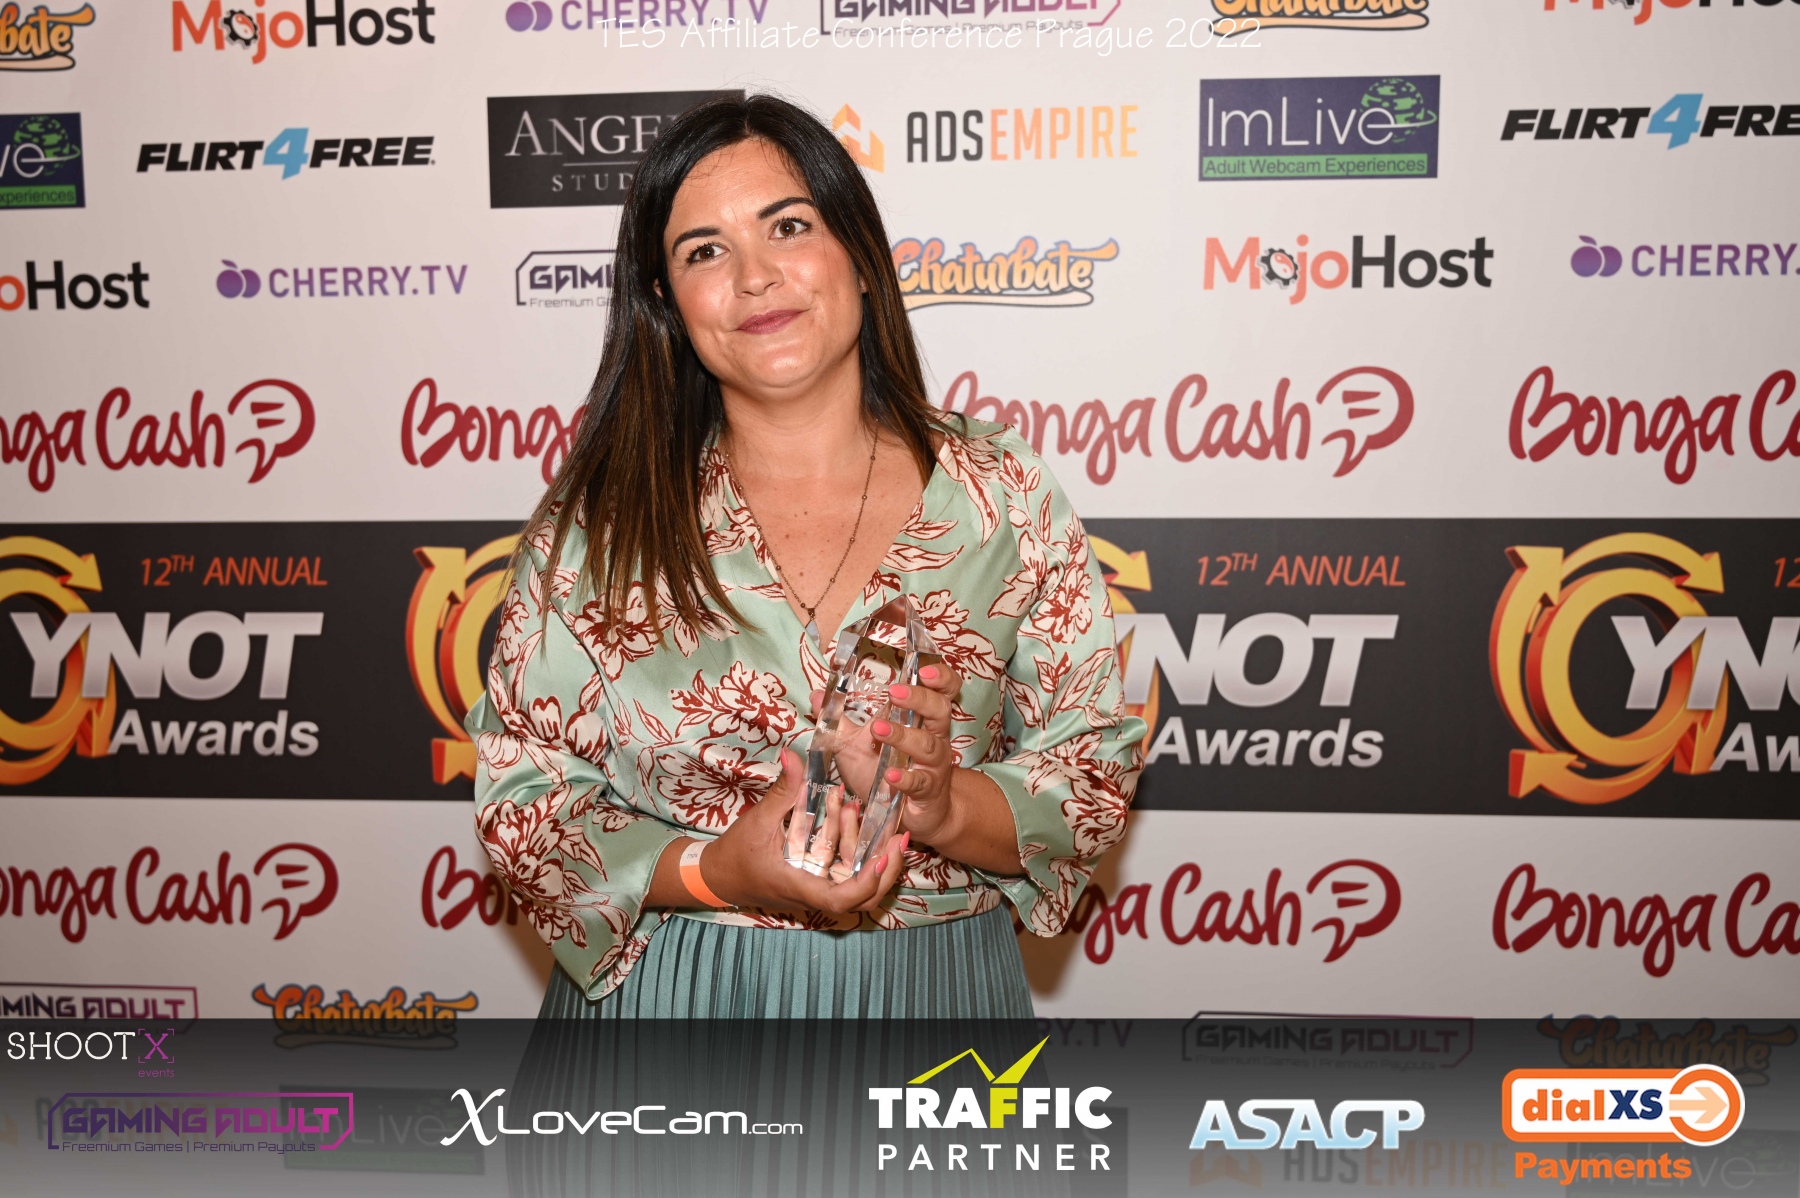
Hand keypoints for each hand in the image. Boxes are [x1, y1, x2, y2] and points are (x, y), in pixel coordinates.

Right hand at [697, 748, 907, 915]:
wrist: (718, 876)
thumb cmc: (736, 854)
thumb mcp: (757, 820)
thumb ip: (782, 791)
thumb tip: (794, 756)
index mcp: (800, 885)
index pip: (842, 899)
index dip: (867, 881)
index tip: (883, 855)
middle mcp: (814, 892)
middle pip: (863, 899)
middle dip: (886, 871)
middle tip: (898, 838)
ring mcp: (817, 889)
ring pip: (857, 885)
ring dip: (871, 854)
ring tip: (879, 820)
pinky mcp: (817, 880)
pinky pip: (845, 872)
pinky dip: (856, 850)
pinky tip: (860, 821)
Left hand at [813, 663, 964, 850]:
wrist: (916, 814)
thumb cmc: (888, 771)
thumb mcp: (857, 745)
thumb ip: (838, 721)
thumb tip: (816, 694)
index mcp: (921, 719)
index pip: (939, 690)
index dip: (938, 677)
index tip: (922, 668)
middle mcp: (933, 737)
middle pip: (939, 709)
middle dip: (920, 698)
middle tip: (895, 692)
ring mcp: (933, 765)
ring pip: (928, 744)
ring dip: (904, 735)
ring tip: (879, 730)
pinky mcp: (928, 791)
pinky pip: (920, 782)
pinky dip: (906, 778)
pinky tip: (891, 775)